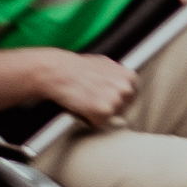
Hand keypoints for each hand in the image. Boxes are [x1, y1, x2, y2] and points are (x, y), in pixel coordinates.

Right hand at [20, 48, 138, 123]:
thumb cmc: (75, 67)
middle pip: (123, 108)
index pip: (129, 96)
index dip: (114, 98)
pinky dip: (88, 119)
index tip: (102, 96)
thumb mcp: (103, 64)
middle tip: (89, 98)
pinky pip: (98, 123)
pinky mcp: (104, 112)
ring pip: (111, 117)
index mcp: (130, 77)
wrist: (56, 71)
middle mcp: (127, 88)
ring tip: (83, 99)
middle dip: (108, 106)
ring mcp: (117, 101)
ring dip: (98, 113)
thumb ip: (116, 75)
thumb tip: (123, 82)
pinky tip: (80, 106)